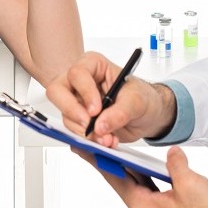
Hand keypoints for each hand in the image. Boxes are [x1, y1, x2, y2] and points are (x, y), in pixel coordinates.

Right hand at [45, 52, 174, 146]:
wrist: (148, 116)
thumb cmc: (143, 97)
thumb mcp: (137, 101)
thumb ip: (119, 112)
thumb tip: (100, 125)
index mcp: (93, 66)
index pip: (77, 74)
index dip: (84, 92)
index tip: (95, 110)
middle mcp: (80, 83)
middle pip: (58, 92)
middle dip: (72, 112)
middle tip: (89, 127)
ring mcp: (77, 102)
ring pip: (66, 116)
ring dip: (85, 132)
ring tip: (107, 139)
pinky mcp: (79, 120)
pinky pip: (73, 131)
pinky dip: (88, 140)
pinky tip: (105, 141)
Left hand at [76, 146, 207, 207]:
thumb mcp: (192, 186)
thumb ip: (177, 164)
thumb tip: (172, 153)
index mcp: (142, 206)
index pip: (113, 176)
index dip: (97, 159)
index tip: (81, 147)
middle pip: (122, 180)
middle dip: (111, 160)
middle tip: (96, 142)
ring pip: (136, 185)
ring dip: (129, 168)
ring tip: (117, 149)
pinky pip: (148, 191)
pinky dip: (144, 178)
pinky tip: (146, 166)